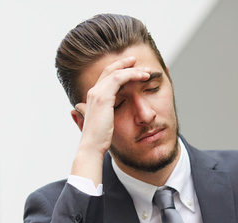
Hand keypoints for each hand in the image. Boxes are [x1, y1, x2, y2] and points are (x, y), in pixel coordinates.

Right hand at [70, 56, 150, 184]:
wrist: (91, 147)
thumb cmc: (98, 139)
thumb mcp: (101, 123)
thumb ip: (100, 114)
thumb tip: (100, 113)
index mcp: (92, 97)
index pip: (105, 77)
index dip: (117, 70)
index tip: (130, 67)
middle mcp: (93, 92)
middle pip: (109, 70)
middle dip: (124, 64)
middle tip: (137, 61)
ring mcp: (97, 93)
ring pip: (117, 72)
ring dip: (132, 69)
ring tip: (146, 71)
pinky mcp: (103, 97)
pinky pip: (119, 78)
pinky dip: (132, 74)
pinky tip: (142, 76)